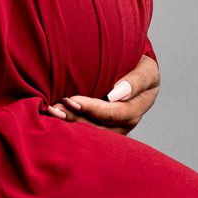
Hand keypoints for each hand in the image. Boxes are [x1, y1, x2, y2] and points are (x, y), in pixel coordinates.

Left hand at [45, 50, 159, 135]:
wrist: (133, 67)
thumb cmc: (138, 63)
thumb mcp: (145, 68)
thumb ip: (136, 80)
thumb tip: (114, 96)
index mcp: (139, 105)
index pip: (114, 112)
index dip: (91, 108)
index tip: (71, 99)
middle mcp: (129, 121)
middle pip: (101, 127)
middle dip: (75, 118)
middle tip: (54, 107)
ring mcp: (117, 128)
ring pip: (92, 134)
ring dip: (70, 123)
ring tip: (52, 112)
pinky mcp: (105, 129)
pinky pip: (88, 133)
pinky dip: (71, 126)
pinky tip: (55, 119)